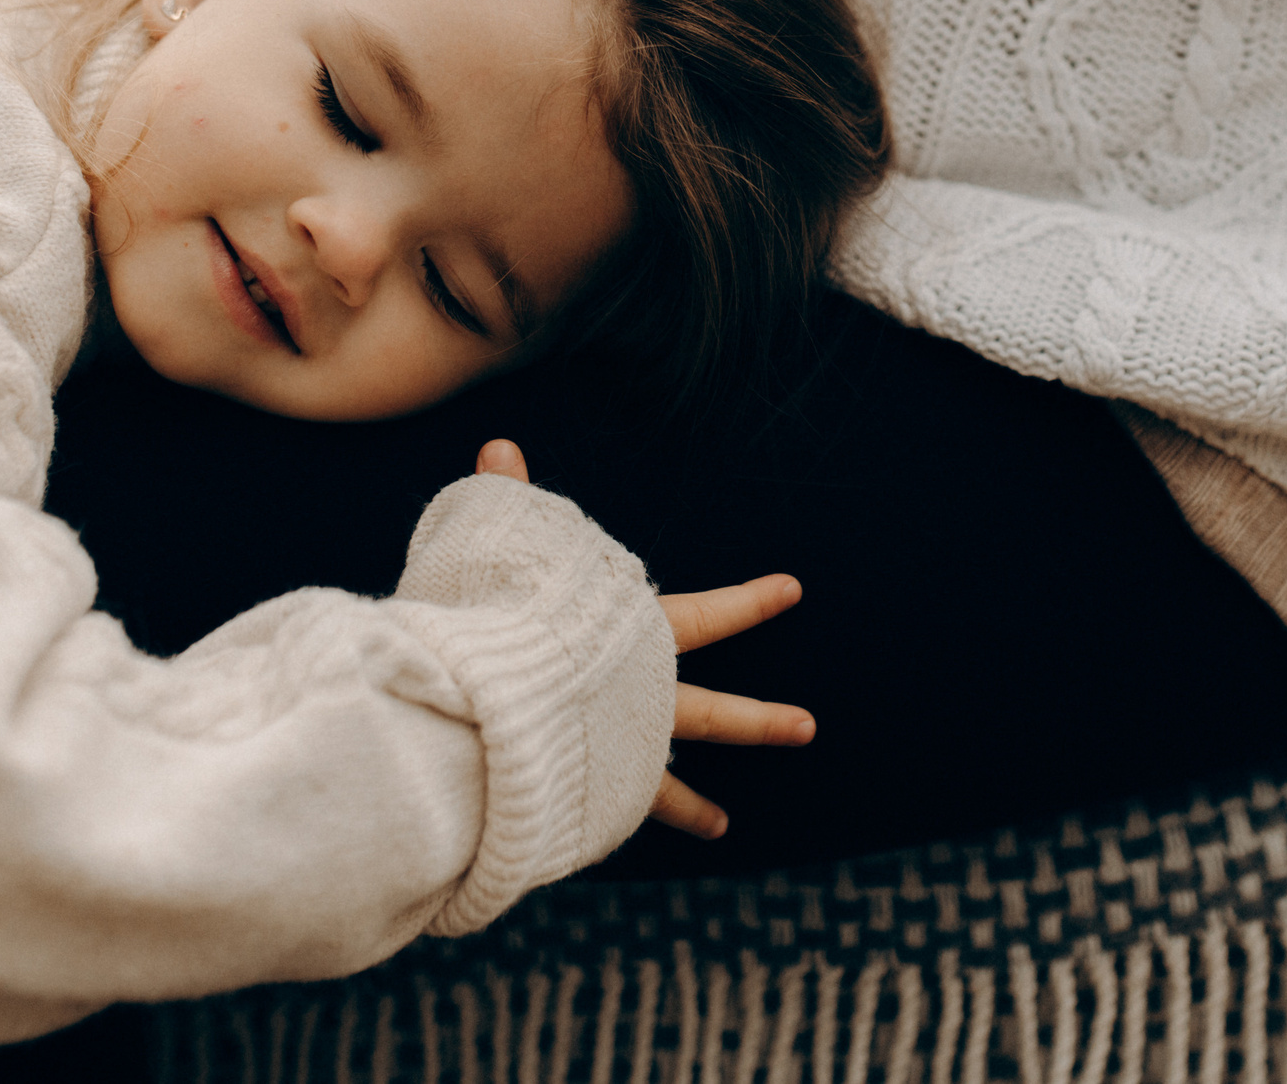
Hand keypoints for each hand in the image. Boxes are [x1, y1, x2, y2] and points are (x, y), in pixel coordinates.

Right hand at [474, 441, 810, 840]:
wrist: (478, 711)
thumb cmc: (493, 623)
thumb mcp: (500, 552)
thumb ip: (507, 500)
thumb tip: (498, 444)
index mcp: (637, 641)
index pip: (707, 615)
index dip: (750, 604)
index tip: (793, 591)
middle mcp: (641, 701)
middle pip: (712, 713)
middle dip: (760, 721)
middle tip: (807, 727)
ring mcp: (617, 753)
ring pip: (666, 782)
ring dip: (693, 806)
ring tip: (724, 827)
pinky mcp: (585, 795)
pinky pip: (605, 815)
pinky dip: (612, 827)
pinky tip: (618, 843)